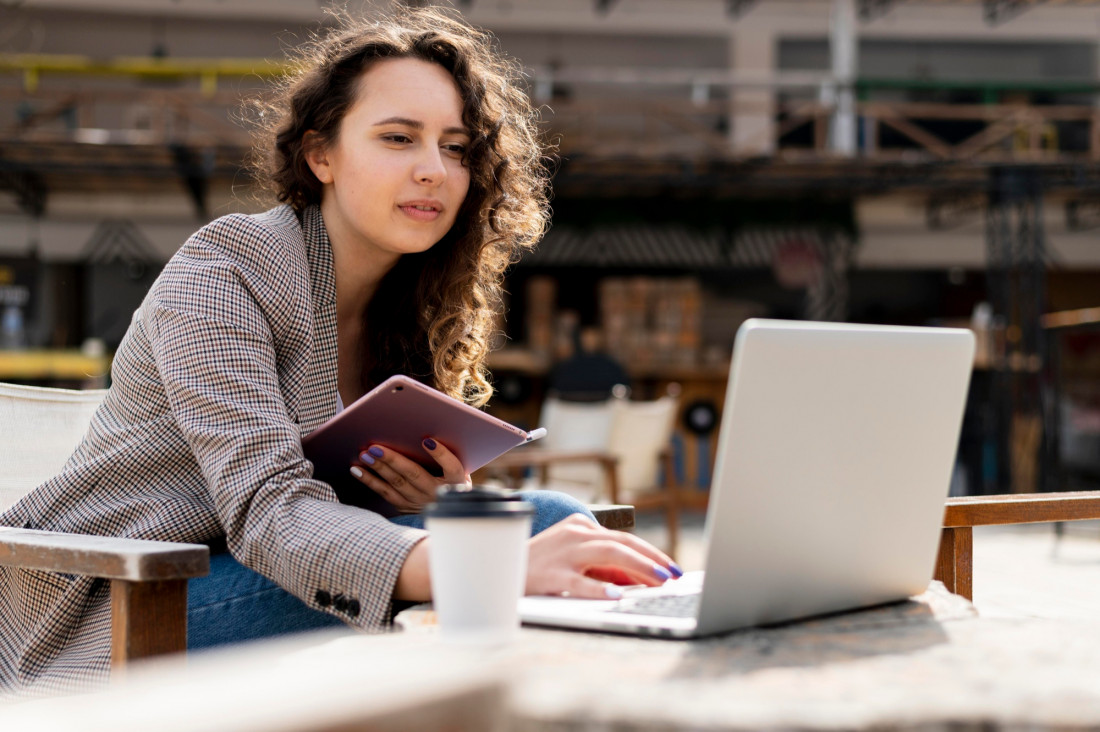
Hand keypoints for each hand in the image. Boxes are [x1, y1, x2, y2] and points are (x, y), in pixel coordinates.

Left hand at [349, 438, 469, 512]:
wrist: (449, 513)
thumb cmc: (453, 482)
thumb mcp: (460, 472)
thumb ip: (448, 457)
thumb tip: (427, 434)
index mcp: (456, 480)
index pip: (452, 467)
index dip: (440, 454)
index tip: (427, 440)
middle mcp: (436, 492)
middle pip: (415, 475)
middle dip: (394, 460)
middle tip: (376, 447)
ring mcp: (419, 501)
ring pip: (396, 484)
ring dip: (378, 468)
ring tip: (364, 455)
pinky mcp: (405, 506)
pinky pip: (385, 493)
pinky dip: (370, 481)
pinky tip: (358, 470)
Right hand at [525, 514, 681, 599]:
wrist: (495, 570)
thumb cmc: (540, 568)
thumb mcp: (575, 561)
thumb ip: (604, 567)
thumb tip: (640, 578)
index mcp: (581, 526)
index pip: (624, 539)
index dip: (652, 554)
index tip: (672, 569)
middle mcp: (574, 533)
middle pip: (622, 543)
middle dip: (652, 559)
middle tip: (673, 575)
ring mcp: (562, 552)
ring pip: (608, 553)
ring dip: (638, 567)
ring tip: (658, 580)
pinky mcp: (550, 573)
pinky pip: (579, 581)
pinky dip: (599, 586)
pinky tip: (617, 594)